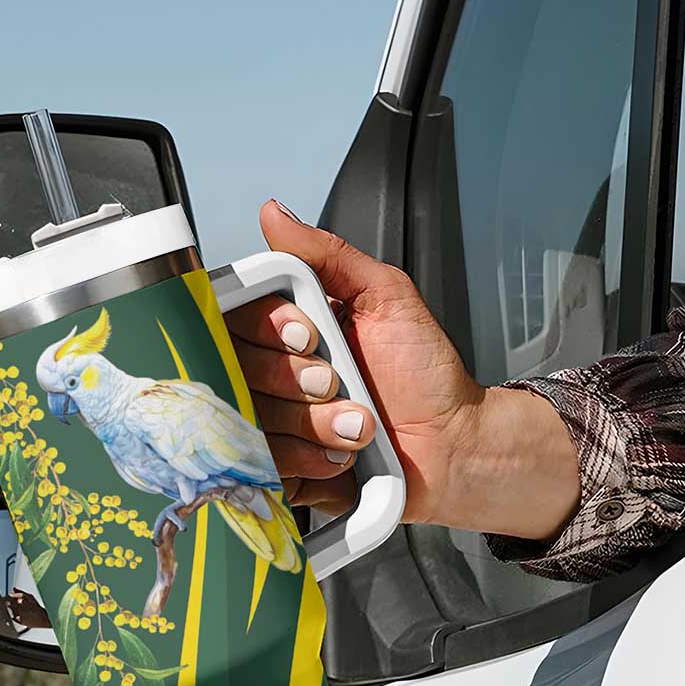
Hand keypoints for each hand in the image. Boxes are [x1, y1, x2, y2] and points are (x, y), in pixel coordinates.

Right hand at [227, 200, 581, 539]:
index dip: (264, 327)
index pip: (231, 317)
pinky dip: (308, 459)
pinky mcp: (278, 470)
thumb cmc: (424, 371)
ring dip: (313, 423)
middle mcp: (267, 376)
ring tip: (357, 423)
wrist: (453, 442)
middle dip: (295, 378)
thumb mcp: (384, 295)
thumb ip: (328, 254)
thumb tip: (274, 215)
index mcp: (283, 330)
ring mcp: (270, 425)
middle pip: (233, 369)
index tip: (309, 334)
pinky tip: (342, 454)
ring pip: (250, 420)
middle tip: (338, 380)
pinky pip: (263, 466)